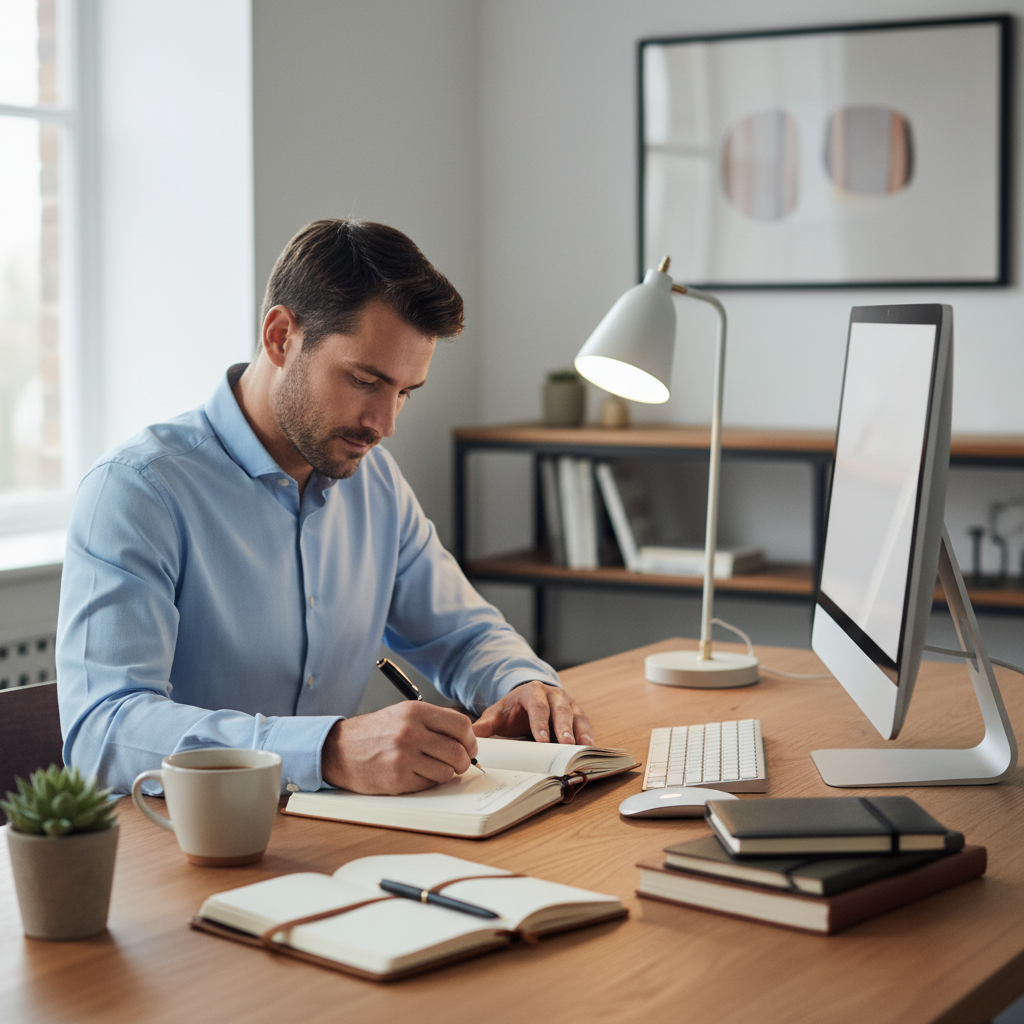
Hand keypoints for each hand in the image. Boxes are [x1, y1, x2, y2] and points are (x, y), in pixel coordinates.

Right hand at [321, 702, 477, 793]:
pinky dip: (429, 782)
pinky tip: (418, 774)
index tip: (470, 746)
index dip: (470, 739)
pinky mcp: (397, 779)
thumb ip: (433, 722)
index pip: (460, 724)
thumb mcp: (402, 714)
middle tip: (459, 763)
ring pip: (448, 771)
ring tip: (434, 768)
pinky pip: (430, 784)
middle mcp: (410, 732)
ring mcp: (403, 756)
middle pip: (457, 751)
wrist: (338, 750)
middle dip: (464, 761)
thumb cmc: (373, 733)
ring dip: (447, 773)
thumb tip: (466, 737)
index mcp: (415, 711)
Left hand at [472, 682, 594, 745]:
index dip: (540, 723)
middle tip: (566, 744)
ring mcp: (567, 702)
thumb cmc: (512, 710)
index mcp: (531, 691)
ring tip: (582, 747)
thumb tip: (472, 735)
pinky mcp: (577, 712)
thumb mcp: (497, 714)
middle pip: (560, 709)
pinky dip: (587, 734)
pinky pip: (584, 722)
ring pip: (576, 715)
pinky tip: (589, 746)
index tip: (542, 740)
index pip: (537, 707)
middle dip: (563, 727)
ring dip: (579, 731)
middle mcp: (553, 694)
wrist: (527, 698)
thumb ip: (486, 725)